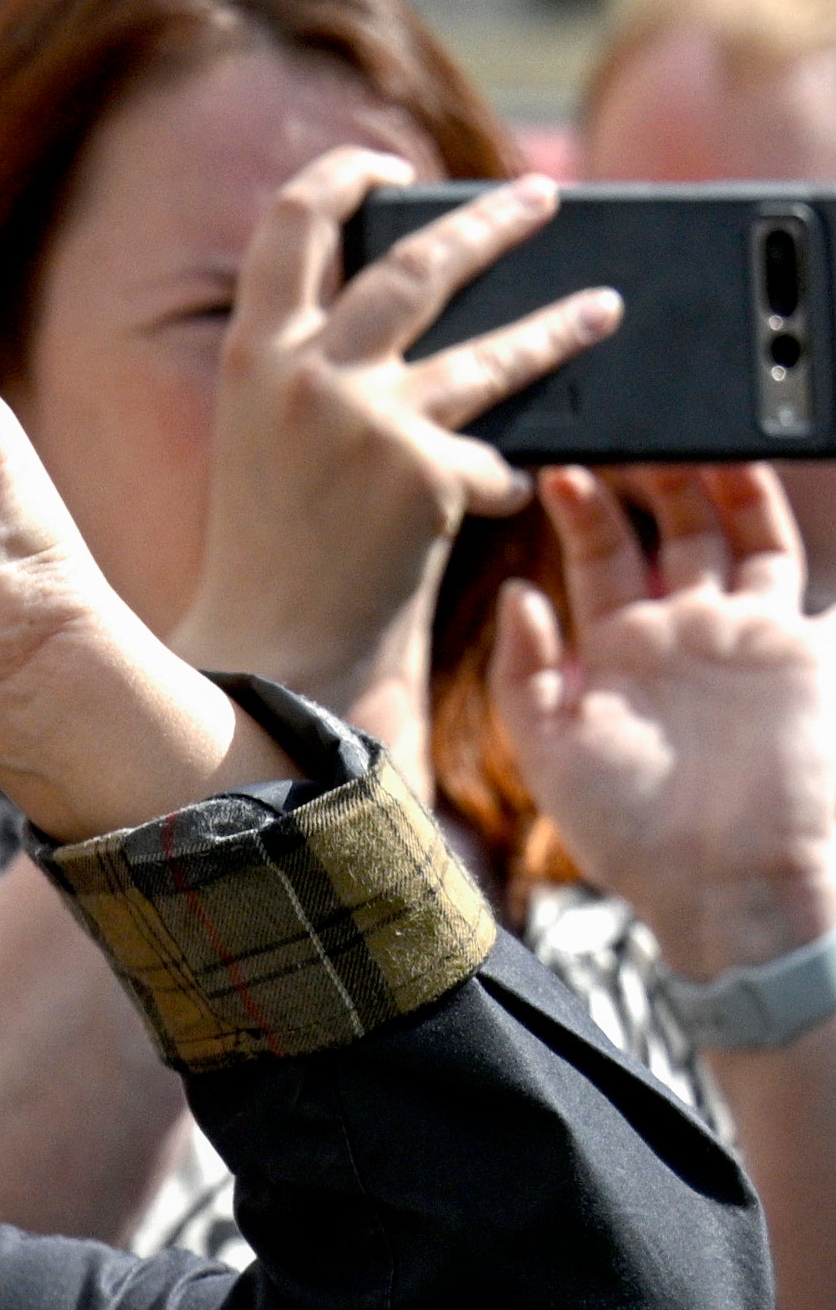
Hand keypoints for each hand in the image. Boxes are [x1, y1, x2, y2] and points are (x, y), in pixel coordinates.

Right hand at [173, 157, 611, 732]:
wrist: (271, 652)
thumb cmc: (267, 553)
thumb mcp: (264, 439)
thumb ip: (311, 370)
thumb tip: (410, 308)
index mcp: (252, 357)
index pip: (292, 226)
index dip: (343, 178)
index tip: (391, 164)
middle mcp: (305, 375)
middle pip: (417, 264)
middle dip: (491, 224)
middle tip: (542, 199)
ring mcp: (367, 420)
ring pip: (492, 350)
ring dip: (559, 326)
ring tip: (604, 311)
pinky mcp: (425, 473)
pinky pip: (495, 459)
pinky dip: (501, 481)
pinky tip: (503, 496)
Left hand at [500, 464, 835, 983]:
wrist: (725, 883)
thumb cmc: (630, 834)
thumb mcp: (548, 751)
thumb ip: (522, 673)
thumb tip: (515, 594)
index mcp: (613, 654)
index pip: (594, 556)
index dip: (578, 509)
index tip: (555, 465)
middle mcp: (677, 634)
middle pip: (664, 527)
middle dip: (647, 473)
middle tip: (624, 425)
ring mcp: (739, 633)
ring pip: (730, 530)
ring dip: (711, 478)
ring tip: (684, 427)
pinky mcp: (794, 643)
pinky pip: (792, 564)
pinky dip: (778, 516)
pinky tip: (758, 466)